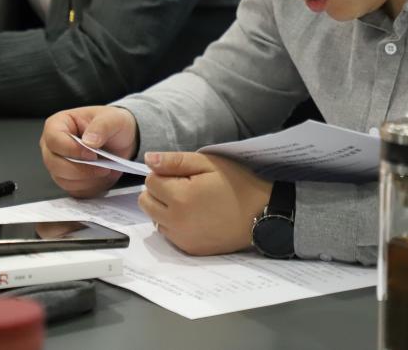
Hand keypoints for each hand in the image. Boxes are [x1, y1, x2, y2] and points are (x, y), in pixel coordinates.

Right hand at [40, 105, 137, 197]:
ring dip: (87, 179)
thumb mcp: (113, 118)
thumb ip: (101, 126)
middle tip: (103, 166)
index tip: (91, 154)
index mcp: (58, 124)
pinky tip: (102, 177)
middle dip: (81, 168)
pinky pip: (73, 190)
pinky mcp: (68, 180)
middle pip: (54, 163)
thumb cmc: (112, 125)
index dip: (71, 149)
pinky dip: (90, 187)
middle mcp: (53, 146)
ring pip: (63, 179)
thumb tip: (89, 141)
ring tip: (106, 170)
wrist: (122, 140)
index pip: (54, 140)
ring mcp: (58, 164)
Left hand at [139, 152, 271, 255]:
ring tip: (190, 202)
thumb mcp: (209, 164)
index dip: (164, 173)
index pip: (150, 181)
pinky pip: (168, 234)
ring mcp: (181, 238)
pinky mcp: (189, 249)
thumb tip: (147, 159)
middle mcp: (175, 221)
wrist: (261, 214)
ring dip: (164, 208)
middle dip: (159, 191)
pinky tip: (195, 216)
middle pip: (145, 202)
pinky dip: (174, 224)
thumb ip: (175, 161)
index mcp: (180, 197)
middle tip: (184, 186)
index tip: (183, 174)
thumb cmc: (237, 184)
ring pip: (154, 219)